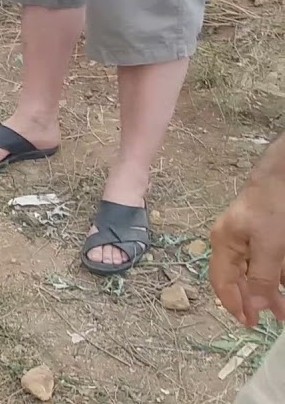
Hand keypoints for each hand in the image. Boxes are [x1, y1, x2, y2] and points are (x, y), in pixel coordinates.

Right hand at [210, 155, 284, 326]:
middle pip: (238, 279)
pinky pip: (267, 262)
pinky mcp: (265, 235)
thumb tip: (255, 305)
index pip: (221, 281)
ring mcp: (249, 238)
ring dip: (269, 291)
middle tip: (273, 319)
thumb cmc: (273, 207)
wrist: (284, 176)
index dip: (233, 304)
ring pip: (255, 272)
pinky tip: (283, 284)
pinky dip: (276, 275)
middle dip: (255, 301)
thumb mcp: (269, 246)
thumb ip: (261, 276)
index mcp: (224, 244)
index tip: (250, 323)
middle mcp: (232, 243)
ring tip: (283, 309)